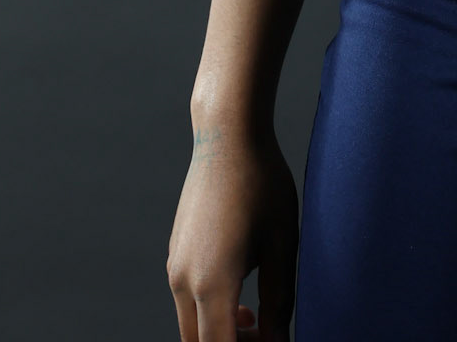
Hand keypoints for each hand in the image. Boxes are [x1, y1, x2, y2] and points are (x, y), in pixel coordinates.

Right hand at [167, 121, 298, 341]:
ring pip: (192, 325)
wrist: (227, 135)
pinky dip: (210, 310)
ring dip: (221, 331)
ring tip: (258, 315)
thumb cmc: (262, 184)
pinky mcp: (175, 254)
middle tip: (268, 333)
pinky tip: (241, 292)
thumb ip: (278, 302)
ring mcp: (174, 266)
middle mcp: (183, 281)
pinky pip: (188, 301)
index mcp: (212, 283)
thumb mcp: (282, 244)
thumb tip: (278, 341)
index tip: (272, 341)